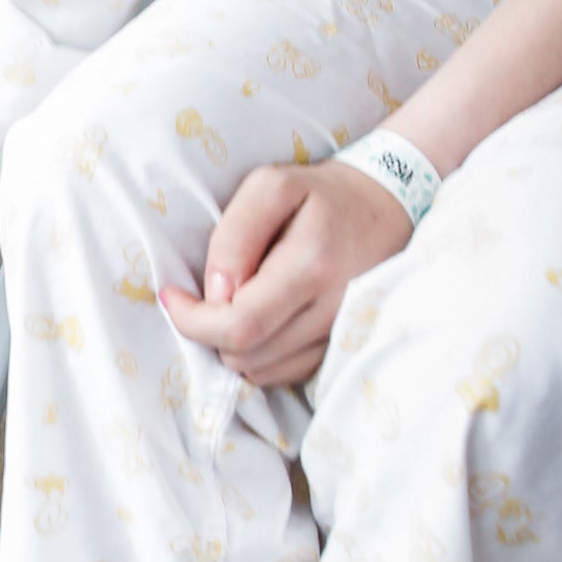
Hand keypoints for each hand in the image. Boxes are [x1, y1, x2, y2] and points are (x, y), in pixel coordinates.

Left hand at [159, 158, 411, 388]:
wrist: (389, 206)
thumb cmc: (321, 194)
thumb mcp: (271, 187)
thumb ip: (235, 235)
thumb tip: (217, 291)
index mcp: (311, 267)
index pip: (238, 325)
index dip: (192, 320)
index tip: (172, 296)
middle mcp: (331, 310)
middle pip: (245, 355)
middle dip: (208, 332)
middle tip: (203, 299)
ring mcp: (339, 335)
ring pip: (261, 371)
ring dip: (233, 345)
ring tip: (237, 304)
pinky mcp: (340, 348)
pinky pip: (284, 374)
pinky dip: (259, 354)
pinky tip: (262, 320)